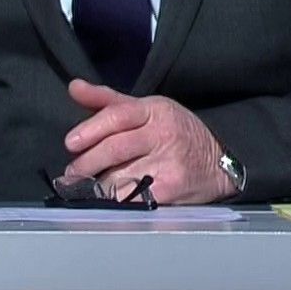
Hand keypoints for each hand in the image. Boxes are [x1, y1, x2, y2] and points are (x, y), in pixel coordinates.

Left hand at [61, 80, 233, 204]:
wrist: (219, 161)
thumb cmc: (175, 131)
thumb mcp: (146, 108)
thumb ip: (107, 100)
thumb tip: (74, 87)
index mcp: (154, 111)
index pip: (117, 116)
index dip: (91, 129)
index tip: (71, 143)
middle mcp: (162, 136)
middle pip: (116, 148)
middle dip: (87, 162)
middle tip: (72, 173)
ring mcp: (168, 165)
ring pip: (122, 176)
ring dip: (98, 185)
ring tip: (86, 187)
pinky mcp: (172, 191)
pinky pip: (135, 198)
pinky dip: (117, 201)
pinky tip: (106, 202)